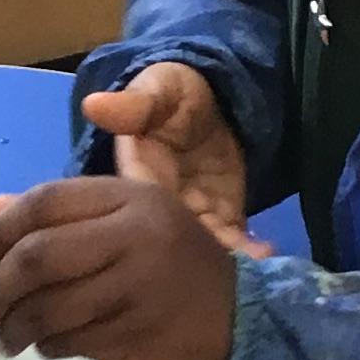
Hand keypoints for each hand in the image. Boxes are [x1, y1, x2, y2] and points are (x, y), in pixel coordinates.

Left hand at [0, 179, 237, 359]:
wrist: (242, 327)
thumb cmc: (172, 273)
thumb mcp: (124, 228)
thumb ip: (59, 219)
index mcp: (129, 198)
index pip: (44, 203)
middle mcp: (135, 235)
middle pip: (39, 255)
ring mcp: (140, 287)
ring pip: (50, 306)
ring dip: (17, 327)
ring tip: (8, 338)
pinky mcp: (140, 334)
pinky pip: (72, 341)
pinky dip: (49, 346)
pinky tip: (50, 346)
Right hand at [79, 62, 264, 254]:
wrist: (217, 97)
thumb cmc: (178, 92)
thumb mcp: (158, 90)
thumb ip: (135, 104)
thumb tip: (93, 104)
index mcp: (134, 176)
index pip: (131, 212)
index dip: (147, 229)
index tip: (169, 240)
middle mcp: (160, 204)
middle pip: (166, 242)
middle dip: (186, 261)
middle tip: (214, 269)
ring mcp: (191, 215)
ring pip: (199, 249)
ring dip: (221, 260)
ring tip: (249, 266)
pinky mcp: (220, 218)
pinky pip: (230, 242)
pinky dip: (247, 251)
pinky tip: (265, 254)